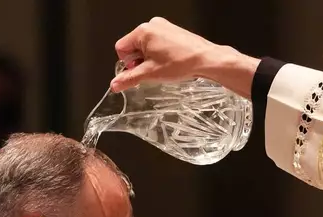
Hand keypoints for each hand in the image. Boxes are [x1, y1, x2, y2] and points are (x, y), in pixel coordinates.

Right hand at [110, 17, 258, 97]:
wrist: (206, 59)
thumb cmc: (182, 63)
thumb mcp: (151, 74)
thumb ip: (129, 78)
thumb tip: (115, 84)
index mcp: (143, 32)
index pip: (121, 48)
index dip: (127, 64)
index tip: (139, 72)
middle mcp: (152, 25)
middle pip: (134, 46)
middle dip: (141, 61)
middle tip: (154, 71)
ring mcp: (164, 27)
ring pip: (147, 46)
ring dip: (151, 59)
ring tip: (165, 67)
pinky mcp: (174, 31)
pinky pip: (159, 43)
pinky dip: (161, 54)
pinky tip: (171, 63)